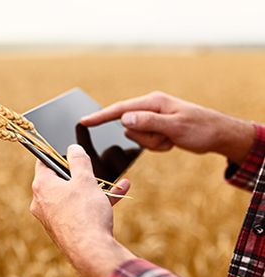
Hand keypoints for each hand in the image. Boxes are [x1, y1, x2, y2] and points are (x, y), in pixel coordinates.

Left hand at [29, 144, 135, 276]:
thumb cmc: (85, 214)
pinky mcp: (65, 229)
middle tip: (96, 168)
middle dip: (82, 174)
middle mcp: (41, 203)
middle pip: (60, 180)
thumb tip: (73, 148)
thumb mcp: (85, 181)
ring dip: (96, 188)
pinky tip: (120, 194)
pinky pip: (79, 210)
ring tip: (118, 182)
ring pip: (74, 196)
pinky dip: (96, 203)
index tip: (68, 149)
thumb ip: (79, 161)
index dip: (56, 153)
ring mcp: (52, 218)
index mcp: (41, 187)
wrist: (91, 252)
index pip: (43, 162)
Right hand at [81, 91, 254, 163]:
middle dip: (146, 138)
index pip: (120, 109)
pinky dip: (158, 145)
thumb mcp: (175, 127)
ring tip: (171, 140)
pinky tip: (172, 142)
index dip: (100, 116)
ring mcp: (153, 118)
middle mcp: (150, 107)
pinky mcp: (157, 127)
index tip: (83, 121)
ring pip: (137, 136)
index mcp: (153, 102)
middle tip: (166, 139)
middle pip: (129, 127)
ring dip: (153, 143)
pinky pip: (146, 141)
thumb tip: (123, 118)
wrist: (221, 135)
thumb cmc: (202, 128)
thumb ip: (148, 122)